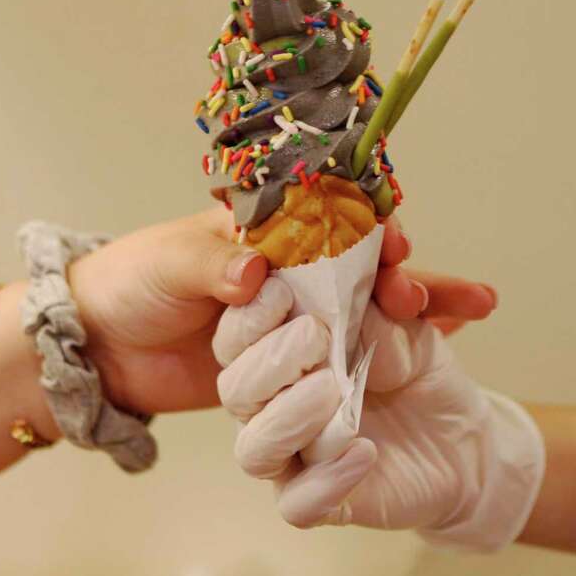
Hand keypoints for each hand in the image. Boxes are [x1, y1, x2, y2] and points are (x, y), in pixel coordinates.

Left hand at [66, 209, 494, 415]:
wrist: (105, 345)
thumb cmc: (133, 282)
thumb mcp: (169, 263)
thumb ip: (212, 265)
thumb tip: (256, 272)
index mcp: (265, 226)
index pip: (332, 216)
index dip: (371, 226)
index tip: (399, 245)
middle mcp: (290, 265)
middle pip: (365, 260)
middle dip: (409, 270)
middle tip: (437, 291)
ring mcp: (295, 313)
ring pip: (370, 304)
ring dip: (420, 305)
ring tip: (471, 309)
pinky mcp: (292, 359)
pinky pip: (349, 350)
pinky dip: (398, 345)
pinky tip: (449, 341)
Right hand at [214, 284, 542, 550]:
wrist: (460, 437)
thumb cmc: (417, 372)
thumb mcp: (407, 328)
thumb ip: (376, 312)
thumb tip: (349, 301)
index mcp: (277, 352)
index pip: (237, 335)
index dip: (248, 315)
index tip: (280, 291)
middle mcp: (271, 405)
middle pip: (235, 390)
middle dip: (269, 360)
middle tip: (315, 337)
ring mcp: (290, 455)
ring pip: (253, 449)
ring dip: (287, 417)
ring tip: (334, 391)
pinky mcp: (316, 500)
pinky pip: (297, 502)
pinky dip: (326, 478)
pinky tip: (364, 451)